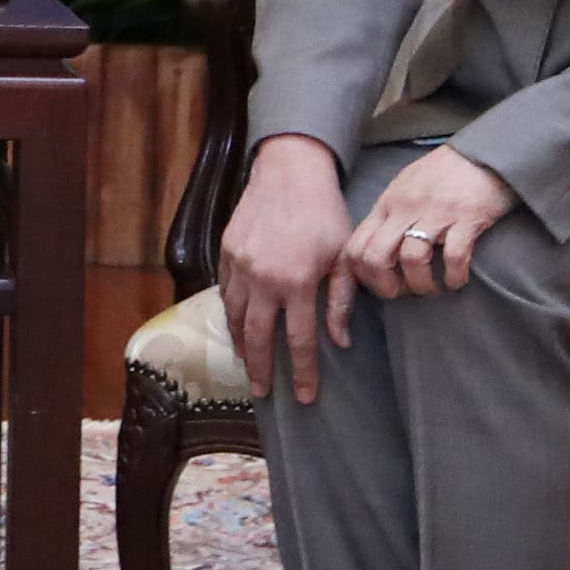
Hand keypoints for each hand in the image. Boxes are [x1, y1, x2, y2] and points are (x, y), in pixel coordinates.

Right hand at [214, 132, 358, 405]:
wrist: (290, 171)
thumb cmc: (325, 213)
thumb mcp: (344, 256)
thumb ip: (340, 301)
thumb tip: (340, 342)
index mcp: (296, 282)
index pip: (299, 340)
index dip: (303, 372)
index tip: (306, 397)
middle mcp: (262, 279)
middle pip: (258, 337)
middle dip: (261, 369)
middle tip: (263, 393)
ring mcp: (239, 266)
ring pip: (234, 317)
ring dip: (240, 345)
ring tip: (247, 364)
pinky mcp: (226, 252)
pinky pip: (225, 292)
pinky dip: (229, 314)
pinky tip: (236, 326)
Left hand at [335, 146, 513, 308]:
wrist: (485, 152)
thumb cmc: (444, 173)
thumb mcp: (406, 187)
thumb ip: (390, 214)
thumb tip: (376, 247)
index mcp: (388, 204)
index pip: (356, 247)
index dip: (361, 277)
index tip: (379, 287)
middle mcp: (405, 208)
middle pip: (376, 257)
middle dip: (387, 286)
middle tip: (405, 293)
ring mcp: (436, 212)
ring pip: (412, 259)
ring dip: (422, 284)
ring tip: (434, 288)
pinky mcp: (467, 218)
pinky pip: (454, 257)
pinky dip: (454, 277)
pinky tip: (457, 281)